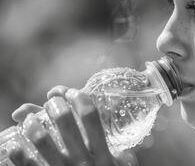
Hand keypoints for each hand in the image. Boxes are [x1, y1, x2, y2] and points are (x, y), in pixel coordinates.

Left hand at [9, 85, 137, 165]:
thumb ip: (125, 158)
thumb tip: (123, 148)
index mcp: (102, 154)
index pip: (91, 116)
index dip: (80, 98)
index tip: (73, 92)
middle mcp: (81, 160)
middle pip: (65, 120)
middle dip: (55, 104)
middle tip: (52, 102)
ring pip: (41, 137)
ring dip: (31, 122)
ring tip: (28, 119)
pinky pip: (24, 164)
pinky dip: (15, 151)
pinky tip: (14, 144)